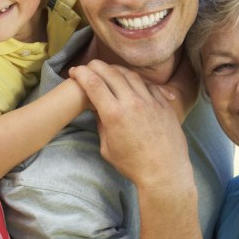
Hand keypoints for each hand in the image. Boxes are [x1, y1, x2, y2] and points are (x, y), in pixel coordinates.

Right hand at [70, 60, 192, 190]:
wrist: (164, 172)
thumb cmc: (132, 164)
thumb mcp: (107, 147)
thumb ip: (101, 124)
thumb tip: (98, 110)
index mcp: (114, 114)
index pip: (93, 83)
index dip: (81, 74)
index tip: (75, 72)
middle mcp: (132, 102)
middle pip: (110, 72)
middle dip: (95, 66)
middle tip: (88, 66)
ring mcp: (150, 101)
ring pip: (130, 74)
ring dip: (116, 69)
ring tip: (108, 70)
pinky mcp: (163, 104)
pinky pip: (148, 84)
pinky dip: (136, 80)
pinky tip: (130, 82)